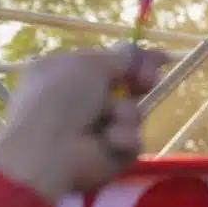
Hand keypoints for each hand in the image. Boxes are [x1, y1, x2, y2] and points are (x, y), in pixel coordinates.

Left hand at [0, 46, 167, 199]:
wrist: (48, 150)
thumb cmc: (60, 98)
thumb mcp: (88, 64)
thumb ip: (120, 56)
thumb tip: (140, 51)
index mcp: (64, 74)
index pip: (107, 63)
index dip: (133, 60)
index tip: (159, 58)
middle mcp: (79, 101)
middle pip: (125, 87)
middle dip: (140, 83)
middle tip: (147, 82)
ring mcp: (95, 130)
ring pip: (132, 114)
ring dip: (126, 114)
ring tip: (110, 123)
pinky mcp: (109, 155)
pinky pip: (132, 141)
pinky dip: (123, 139)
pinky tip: (109, 142)